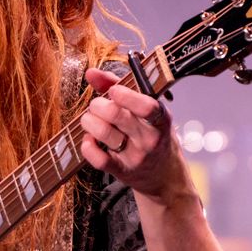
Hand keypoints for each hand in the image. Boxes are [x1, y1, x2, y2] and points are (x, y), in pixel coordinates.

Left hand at [78, 67, 197, 205]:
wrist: (164, 177)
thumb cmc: (153, 135)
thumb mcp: (148, 110)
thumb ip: (120, 86)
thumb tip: (90, 72)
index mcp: (161, 120)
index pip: (146, 106)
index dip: (124, 94)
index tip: (114, 91)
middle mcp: (150, 139)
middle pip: (116, 115)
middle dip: (98, 104)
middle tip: (96, 105)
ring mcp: (136, 157)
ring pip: (103, 132)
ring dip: (88, 121)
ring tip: (90, 119)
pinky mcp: (122, 172)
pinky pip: (97, 158)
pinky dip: (87, 145)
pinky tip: (89, 139)